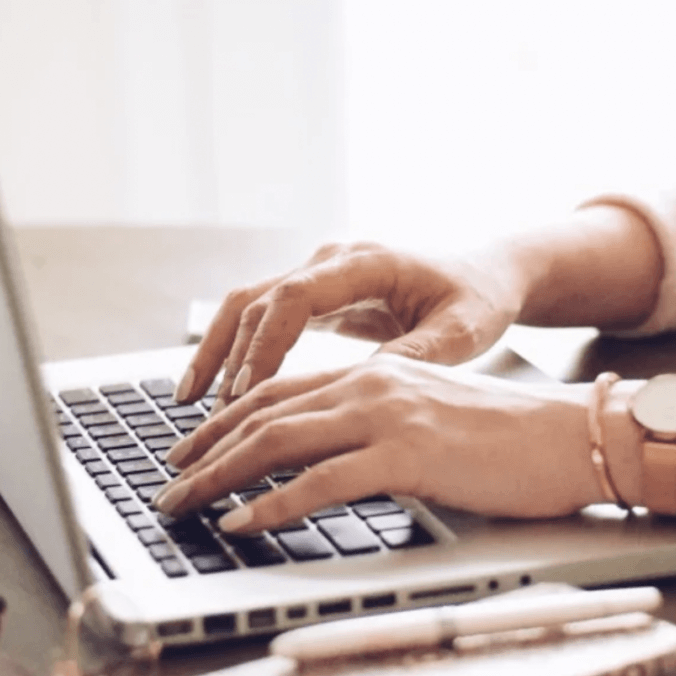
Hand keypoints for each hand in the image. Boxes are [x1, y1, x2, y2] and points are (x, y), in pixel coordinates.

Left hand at [153, 354, 601, 532]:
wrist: (573, 436)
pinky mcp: (409, 455)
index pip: (280, 391)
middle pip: (264, 412)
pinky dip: (272, 504)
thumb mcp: (434, 420)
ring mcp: (389, 415)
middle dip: (204, 451)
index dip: (225, 420)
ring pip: (278, 440)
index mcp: (378, 373)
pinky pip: (321, 481)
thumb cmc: (513, 439)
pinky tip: (242, 523)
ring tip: (182, 506)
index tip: (191, 449)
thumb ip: (383, 430)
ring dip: (219, 476)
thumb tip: (336, 465)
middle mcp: (373, 383)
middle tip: (168, 485)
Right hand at [173, 242, 524, 404]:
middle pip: (257, 300)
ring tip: (190, 404)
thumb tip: (357, 391)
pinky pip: (262, 322)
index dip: (266, 344)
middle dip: (227, 356)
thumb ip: (412, 357)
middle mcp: (334, 261)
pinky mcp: (317, 297)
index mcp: (368, 262)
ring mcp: (320, 276)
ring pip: (248, 308)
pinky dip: (236, 354)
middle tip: (208, 414)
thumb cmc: (478, 299)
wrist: (485, 277)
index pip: (295, 296)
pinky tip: (219, 395)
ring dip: (218, 353)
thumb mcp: (460, 333)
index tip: (248, 391)